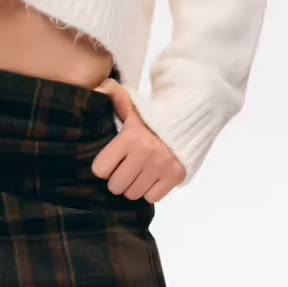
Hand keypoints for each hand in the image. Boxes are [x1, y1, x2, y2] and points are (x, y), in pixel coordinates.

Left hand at [91, 78, 186, 203]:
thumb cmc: (154, 115)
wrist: (189, 117)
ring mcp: (161, 167)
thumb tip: (98, 88)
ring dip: (132, 186)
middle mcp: (144, 154)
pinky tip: (151, 178)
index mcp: (130, 137)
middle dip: (116, 180)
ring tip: (137, 174)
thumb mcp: (132, 104)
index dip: (102, 167)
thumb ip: (113, 96)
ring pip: (134, 194)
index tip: (108, 162)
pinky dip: (150, 191)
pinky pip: (153, 198)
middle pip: (116, 186)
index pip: (101, 168)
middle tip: (122, 171)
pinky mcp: (175, 176)